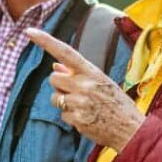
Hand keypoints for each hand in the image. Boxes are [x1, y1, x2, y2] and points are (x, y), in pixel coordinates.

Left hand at [25, 28, 144, 150]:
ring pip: (54, 97)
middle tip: (77, 92)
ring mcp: (79, 102)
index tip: (29, 31)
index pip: (65, 52)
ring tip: (84, 106)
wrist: (131, 129)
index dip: (46, 41)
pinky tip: (87, 118)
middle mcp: (84, 84)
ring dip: (63, 101)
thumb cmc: (117, 103)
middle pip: (53, 78)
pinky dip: (71, 117)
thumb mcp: (102, 82)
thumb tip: (55, 66)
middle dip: (60, 84)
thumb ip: (78, 73)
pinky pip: (62, 114)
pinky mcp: (76, 119)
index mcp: (92, 72)